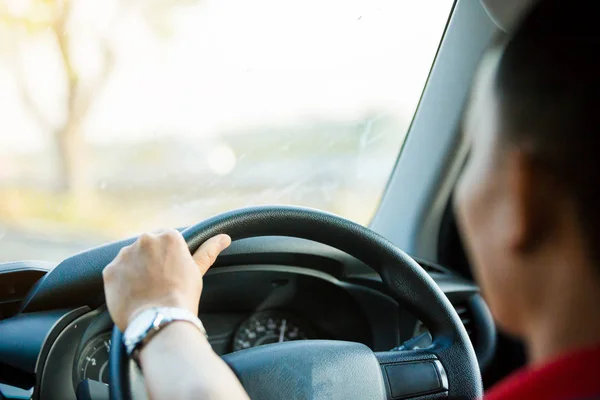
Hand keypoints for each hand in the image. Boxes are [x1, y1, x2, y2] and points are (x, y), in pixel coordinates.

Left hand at [103, 229, 230, 331]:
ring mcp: (125, 254)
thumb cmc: (182, 296)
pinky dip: (121, 283)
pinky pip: (115, 274)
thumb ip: (208, 250)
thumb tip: (224, 237)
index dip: (166, 258)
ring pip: (129, 260)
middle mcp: (145, 240)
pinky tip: (133, 295)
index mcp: (168, 237)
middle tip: (158, 283)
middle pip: (146, 248)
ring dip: (134, 271)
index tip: (168, 272)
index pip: (164, 241)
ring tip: (145, 291)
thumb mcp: (197, 271)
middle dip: (149, 262)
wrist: (161, 320)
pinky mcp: (110, 270)